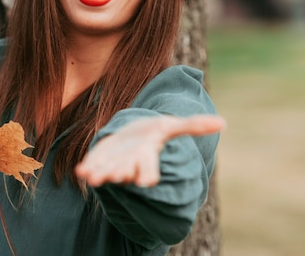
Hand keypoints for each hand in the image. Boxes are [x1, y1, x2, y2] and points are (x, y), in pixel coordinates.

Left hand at [75, 115, 224, 187]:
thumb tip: (223, 123)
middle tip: (119, 177)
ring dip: (101, 175)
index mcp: (147, 156)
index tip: (146, 182)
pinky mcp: (99, 160)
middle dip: (122, 174)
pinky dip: (87, 169)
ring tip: (93, 179)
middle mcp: (130, 164)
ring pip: (107, 172)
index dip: (147, 174)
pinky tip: (81, 171)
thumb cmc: (153, 133)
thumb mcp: (171, 126)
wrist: (131, 136)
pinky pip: (92, 166)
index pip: (149, 169)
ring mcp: (113, 163)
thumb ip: (193, 125)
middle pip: (127, 172)